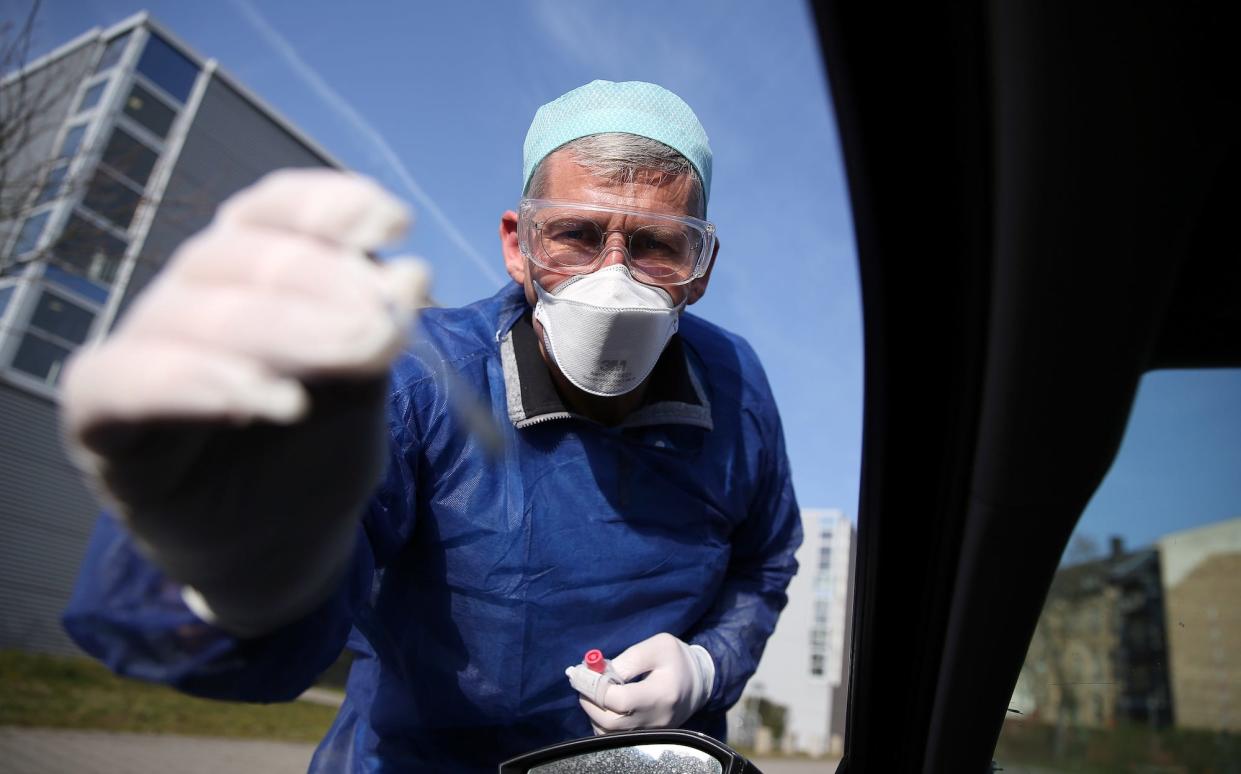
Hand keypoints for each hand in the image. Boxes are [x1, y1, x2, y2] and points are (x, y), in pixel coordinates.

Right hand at [60, 169, 428, 635]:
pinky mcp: (102, 423)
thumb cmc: (315, 451)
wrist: (282, 548)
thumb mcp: (363, 389)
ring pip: (193, 315)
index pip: (269, 212)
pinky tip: (269, 401)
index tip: (395, 226)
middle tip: (389, 328)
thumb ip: (377, 334)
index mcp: (249, 274)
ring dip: (281, 330)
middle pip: (240, 259)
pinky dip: (196, 384)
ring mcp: (141, 355)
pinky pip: (124, 384)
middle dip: (324, 283)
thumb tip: (409, 272)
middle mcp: (189, 298)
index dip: (325, 207)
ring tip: (356, 357)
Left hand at [568, 633, 714, 732]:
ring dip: (593, 713)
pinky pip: (616, 737)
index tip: (585, 673)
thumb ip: (629, 659)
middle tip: (583, 683)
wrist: (698, 682)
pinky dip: (602, 722)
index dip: (597, 688)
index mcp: (661, 694)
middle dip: (589, 702)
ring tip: (594, 692)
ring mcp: (651, 732)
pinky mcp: (647, 736)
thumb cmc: (677, 659)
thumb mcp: (657, 646)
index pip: (620, 701)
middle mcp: (655, 719)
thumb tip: (599, 673)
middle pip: (610, 723)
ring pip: (609, 733)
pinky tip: (604, 705)